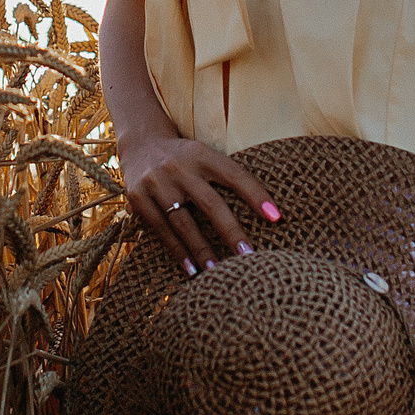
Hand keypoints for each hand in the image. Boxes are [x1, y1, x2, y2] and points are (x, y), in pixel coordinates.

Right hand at [120, 132, 278, 275]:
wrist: (140, 142)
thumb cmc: (185, 158)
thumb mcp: (205, 157)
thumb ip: (227, 178)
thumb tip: (265, 212)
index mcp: (202, 155)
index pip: (234, 174)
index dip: (256, 195)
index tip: (276, 217)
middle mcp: (179, 167)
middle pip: (210, 203)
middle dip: (231, 231)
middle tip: (249, 255)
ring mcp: (157, 182)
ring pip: (184, 222)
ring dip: (202, 249)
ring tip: (218, 271)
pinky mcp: (138, 197)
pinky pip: (162, 229)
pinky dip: (178, 251)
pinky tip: (192, 269)